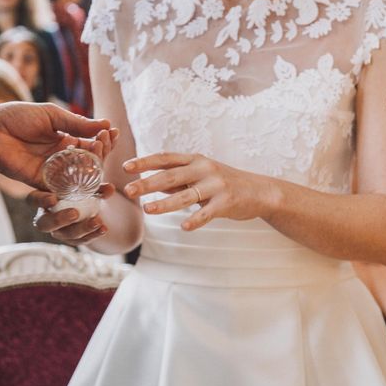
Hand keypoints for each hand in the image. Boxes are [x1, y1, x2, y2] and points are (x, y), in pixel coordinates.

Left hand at [0, 102, 117, 188]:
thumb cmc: (17, 117)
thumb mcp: (51, 115)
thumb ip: (76, 123)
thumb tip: (105, 124)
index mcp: (66, 139)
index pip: (91, 142)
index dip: (103, 139)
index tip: (113, 132)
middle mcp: (63, 157)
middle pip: (89, 160)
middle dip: (101, 151)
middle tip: (105, 141)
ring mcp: (53, 171)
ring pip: (80, 174)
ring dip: (92, 167)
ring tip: (99, 154)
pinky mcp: (42, 183)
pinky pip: (62, 188)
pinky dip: (76, 185)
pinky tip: (87, 177)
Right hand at [28, 183, 115, 244]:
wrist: (88, 205)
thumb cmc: (78, 190)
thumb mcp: (83, 185)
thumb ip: (95, 186)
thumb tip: (110, 188)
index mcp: (42, 199)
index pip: (33, 200)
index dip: (41, 201)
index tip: (53, 198)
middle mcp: (46, 217)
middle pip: (44, 224)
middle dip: (59, 220)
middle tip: (75, 213)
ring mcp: (58, 231)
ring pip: (64, 235)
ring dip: (81, 229)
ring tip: (97, 221)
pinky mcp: (71, 239)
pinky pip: (79, 241)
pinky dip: (92, 235)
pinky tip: (103, 229)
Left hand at [121, 152, 277, 230]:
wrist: (260, 191)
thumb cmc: (225, 182)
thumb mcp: (201, 174)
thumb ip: (177, 178)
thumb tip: (149, 181)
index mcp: (195, 160)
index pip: (165, 158)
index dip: (145, 162)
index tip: (126, 167)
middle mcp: (204, 169)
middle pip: (171, 175)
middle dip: (148, 183)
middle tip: (130, 190)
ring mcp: (216, 186)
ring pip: (186, 195)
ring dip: (166, 203)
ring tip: (148, 210)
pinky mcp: (227, 202)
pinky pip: (208, 213)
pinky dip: (196, 220)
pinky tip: (184, 227)